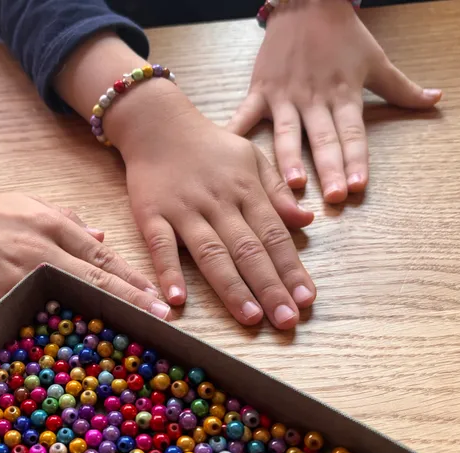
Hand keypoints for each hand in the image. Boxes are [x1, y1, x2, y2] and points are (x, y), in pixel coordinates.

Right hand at [0, 188, 167, 318]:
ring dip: (97, 318)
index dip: (133, 280)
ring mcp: (17, 275)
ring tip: (127, 334)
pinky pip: (27, 317)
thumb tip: (103, 239)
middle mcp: (42, 249)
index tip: (158, 297)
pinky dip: (50, 330)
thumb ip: (68, 220)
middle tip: (160, 318)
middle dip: (131, 300)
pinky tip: (69, 346)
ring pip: (67, 299)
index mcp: (53, 225)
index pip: (103, 258)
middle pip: (95, 280)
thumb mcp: (28, 204)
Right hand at [117, 94, 315, 328]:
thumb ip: (277, 192)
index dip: (291, 268)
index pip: (274, 235)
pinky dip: (169, 271)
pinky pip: (161, 246)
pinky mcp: (151, 214)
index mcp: (246, 190)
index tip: (306, 299)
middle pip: (248, 249)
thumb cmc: (209, 147)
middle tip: (287, 321)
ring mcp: (183, 209)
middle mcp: (218, 202)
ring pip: (211, 252)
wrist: (158, 123)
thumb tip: (307, 221)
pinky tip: (178, 300)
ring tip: (251, 317)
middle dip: (270, 287)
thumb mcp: (251, 159)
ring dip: (232, 287)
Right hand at [227, 0, 441, 202]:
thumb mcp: (376, 61)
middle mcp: (315, 99)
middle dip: (330, 169)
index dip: (357, 159)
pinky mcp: (260, 89)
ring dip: (290, 159)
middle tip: (334, 196)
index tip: (359, 185)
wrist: (307, 2)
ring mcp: (284, 96)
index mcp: (344, 95)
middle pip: (324, 140)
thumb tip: (436, 100)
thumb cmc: (342, 34)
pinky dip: (235, 132)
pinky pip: (245, 115)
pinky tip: (227, 153)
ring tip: (293, 184)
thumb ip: (403, 88)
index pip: (353, 134)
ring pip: (288, 133)